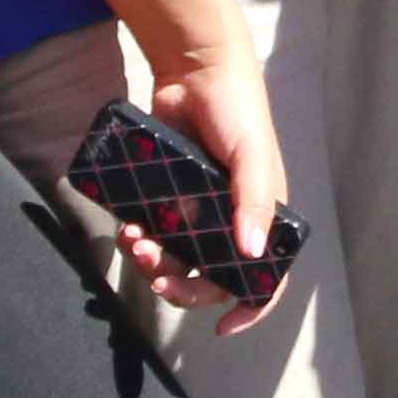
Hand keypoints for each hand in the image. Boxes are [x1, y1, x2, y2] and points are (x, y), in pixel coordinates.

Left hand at [125, 39, 292, 336]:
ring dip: (156, 264)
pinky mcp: (168, 196)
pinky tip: (128, 226)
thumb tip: (252, 253)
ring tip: (135, 242)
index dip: (252, 305)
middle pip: (213, 277)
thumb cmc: (237, 111)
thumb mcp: (252, 155)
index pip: (269, 274)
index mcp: (264, 215)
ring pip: (179, 261)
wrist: (193, 70)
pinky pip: (154, 233)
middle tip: (158, 277)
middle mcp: (232, 219)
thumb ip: (253, 202)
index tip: (225, 327)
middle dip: (185, 286)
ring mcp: (198, 210)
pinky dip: (140, 239)